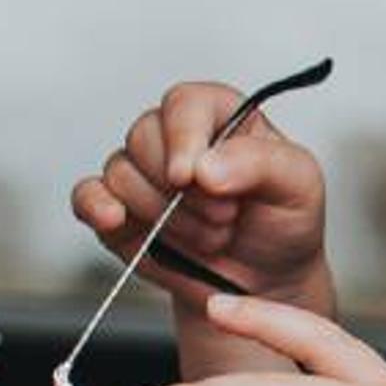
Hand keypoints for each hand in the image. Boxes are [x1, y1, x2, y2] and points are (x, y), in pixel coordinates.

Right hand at [74, 81, 335, 311]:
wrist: (267, 281)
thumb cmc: (283, 223)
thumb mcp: (299, 186)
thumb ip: (262, 164)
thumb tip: (205, 165)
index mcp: (220, 116)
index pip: (185, 103)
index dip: (183, 138)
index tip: (192, 176)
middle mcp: (175, 138)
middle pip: (143, 136)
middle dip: (181, 190)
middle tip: (225, 219)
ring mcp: (143, 173)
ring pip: (121, 173)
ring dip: (164, 214)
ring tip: (210, 236)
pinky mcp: (120, 209)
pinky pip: (87, 195)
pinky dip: (95, 206)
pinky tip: (114, 218)